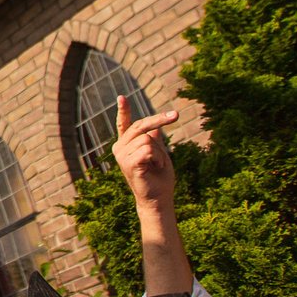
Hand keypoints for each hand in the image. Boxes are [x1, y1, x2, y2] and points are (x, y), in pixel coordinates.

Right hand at [113, 101, 181, 219]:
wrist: (158, 199)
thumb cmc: (159, 177)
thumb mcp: (159, 153)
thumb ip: (154, 139)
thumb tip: (154, 127)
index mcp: (126, 145)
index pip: (124, 124)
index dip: (123, 111)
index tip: (122, 97)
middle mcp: (120, 148)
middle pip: (141, 125)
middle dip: (160, 119)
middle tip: (176, 115)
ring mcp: (122, 156)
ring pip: (147, 139)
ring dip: (160, 152)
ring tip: (157, 165)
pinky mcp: (128, 163)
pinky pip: (149, 149)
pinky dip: (158, 158)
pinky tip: (155, 168)